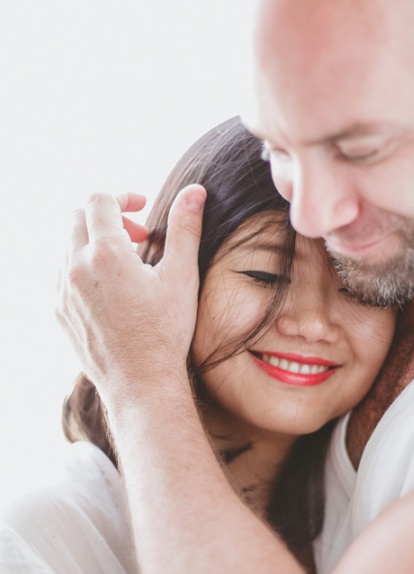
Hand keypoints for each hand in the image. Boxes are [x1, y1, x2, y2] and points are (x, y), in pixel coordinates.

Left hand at [57, 185, 205, 403]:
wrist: (140, 382)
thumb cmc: (165, 332)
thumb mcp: (181, 276)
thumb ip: (184, 228)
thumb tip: (195, 190)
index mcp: (105, 254)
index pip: (99, 200)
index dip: (123, 196)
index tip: (142, 209)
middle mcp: (75, 268)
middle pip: (77, 217)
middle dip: (108, 218)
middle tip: (138, 237)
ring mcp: (62, 291)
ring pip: (68, 246)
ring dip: (94, 243)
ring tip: (127, 265)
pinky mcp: (58, 312)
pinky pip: (63, 275)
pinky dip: (84, 268)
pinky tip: (112, 289)